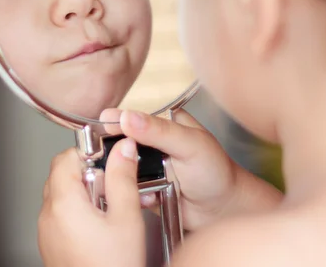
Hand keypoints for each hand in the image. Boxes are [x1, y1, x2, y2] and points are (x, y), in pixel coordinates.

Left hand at [38, 140, 144, 266]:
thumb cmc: (112, 266)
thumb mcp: (126, 216)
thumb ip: (123, 177)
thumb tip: (123, 147)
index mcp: (63, 203)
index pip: (66, 157)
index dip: (90, 153)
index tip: (110, 160)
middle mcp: (48, 215)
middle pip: (63, 174)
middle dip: (92, 173)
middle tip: (116, 187)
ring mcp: (47, 232)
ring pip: (64, 194)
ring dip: (89, 192)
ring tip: (115, 209)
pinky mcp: (52, 245)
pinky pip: (63, 215)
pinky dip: (82, 210)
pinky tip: (105, 226)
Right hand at [101, 108, 282, 230]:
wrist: (223, 210)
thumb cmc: (215, 171)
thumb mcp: (190, 145)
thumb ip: (160, 131)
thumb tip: (128, 117)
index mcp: (163, 122)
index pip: (132, 116)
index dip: (115, 122)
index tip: (102, 127)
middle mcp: (151, 142)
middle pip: (118, 142)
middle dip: (114, 154)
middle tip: (117, 162)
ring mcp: (146, 166)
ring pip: (118, 167)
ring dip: (122, 176)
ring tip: (139, 182)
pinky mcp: (142, 189)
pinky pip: (124, 189)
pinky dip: (131, 194)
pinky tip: (149, 198)